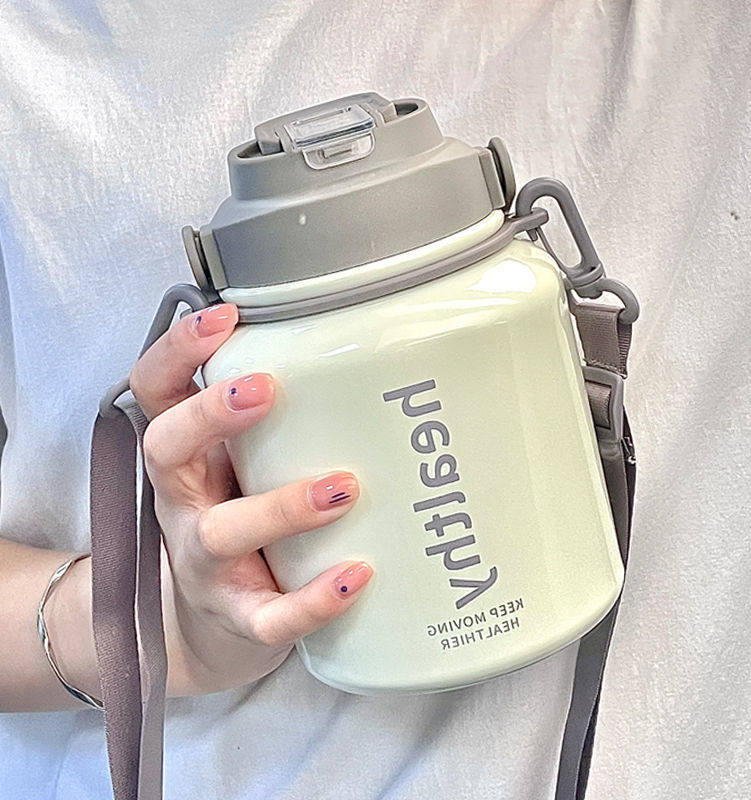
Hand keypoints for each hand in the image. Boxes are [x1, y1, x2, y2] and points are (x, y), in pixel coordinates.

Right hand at [128, 303, 371, 695]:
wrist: (217, 621)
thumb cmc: (242, 518)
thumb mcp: (242, 462)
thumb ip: (280, 420)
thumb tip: (361, 354)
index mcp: (186, 455)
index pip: (155, 390)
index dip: (175, 351)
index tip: (222, 317)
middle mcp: (184, 503)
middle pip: (166, 450)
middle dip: (209, 415)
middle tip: (265, 389)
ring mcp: (205, 563)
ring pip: (222, 533)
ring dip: (282, 507)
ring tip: (342, 488)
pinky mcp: (239, 616)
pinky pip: (270, 615)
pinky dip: (312, 599)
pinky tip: (355, 575)